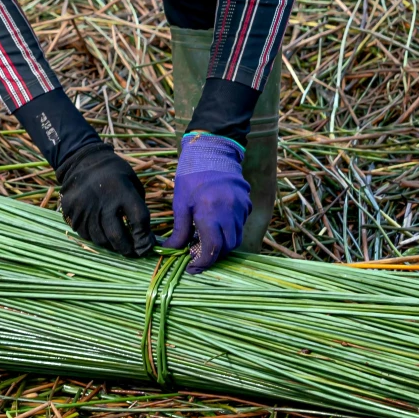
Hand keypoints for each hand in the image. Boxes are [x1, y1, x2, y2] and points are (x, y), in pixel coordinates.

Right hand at [54, 142, 153, 257]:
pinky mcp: (72, 212)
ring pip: (101, 239)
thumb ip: (138, 207)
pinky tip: (101, 232)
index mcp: (122, 191)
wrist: (82, 159)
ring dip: (112, 245)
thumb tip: (144, 236)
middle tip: (133, 252)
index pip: (139, 221)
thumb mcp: (132, 182)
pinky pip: (85, 234)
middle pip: (117, 237)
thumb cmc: (114, 172)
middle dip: (128, 249)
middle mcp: (103, 202)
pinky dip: (96, 237)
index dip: (144, 238)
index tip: (147, 246)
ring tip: (117, 243)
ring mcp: (85, 208)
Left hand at [168, 132, 249, 272]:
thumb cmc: (192, 175)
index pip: (213, 248)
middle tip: (197, 252)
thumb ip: (179, 229)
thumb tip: (172, 250)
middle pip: (228, 247)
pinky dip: (229, 230)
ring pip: (236, 237)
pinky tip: (216, 224)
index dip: (203, 262)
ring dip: (223, 243)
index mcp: (210, 211)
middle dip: (214, 254)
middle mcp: (230, 211)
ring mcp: (241, 208)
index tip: (193, 267)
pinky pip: (240, 225)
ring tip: (206, 238)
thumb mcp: (181, 202)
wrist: (213, 151)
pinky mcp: (247, 204)